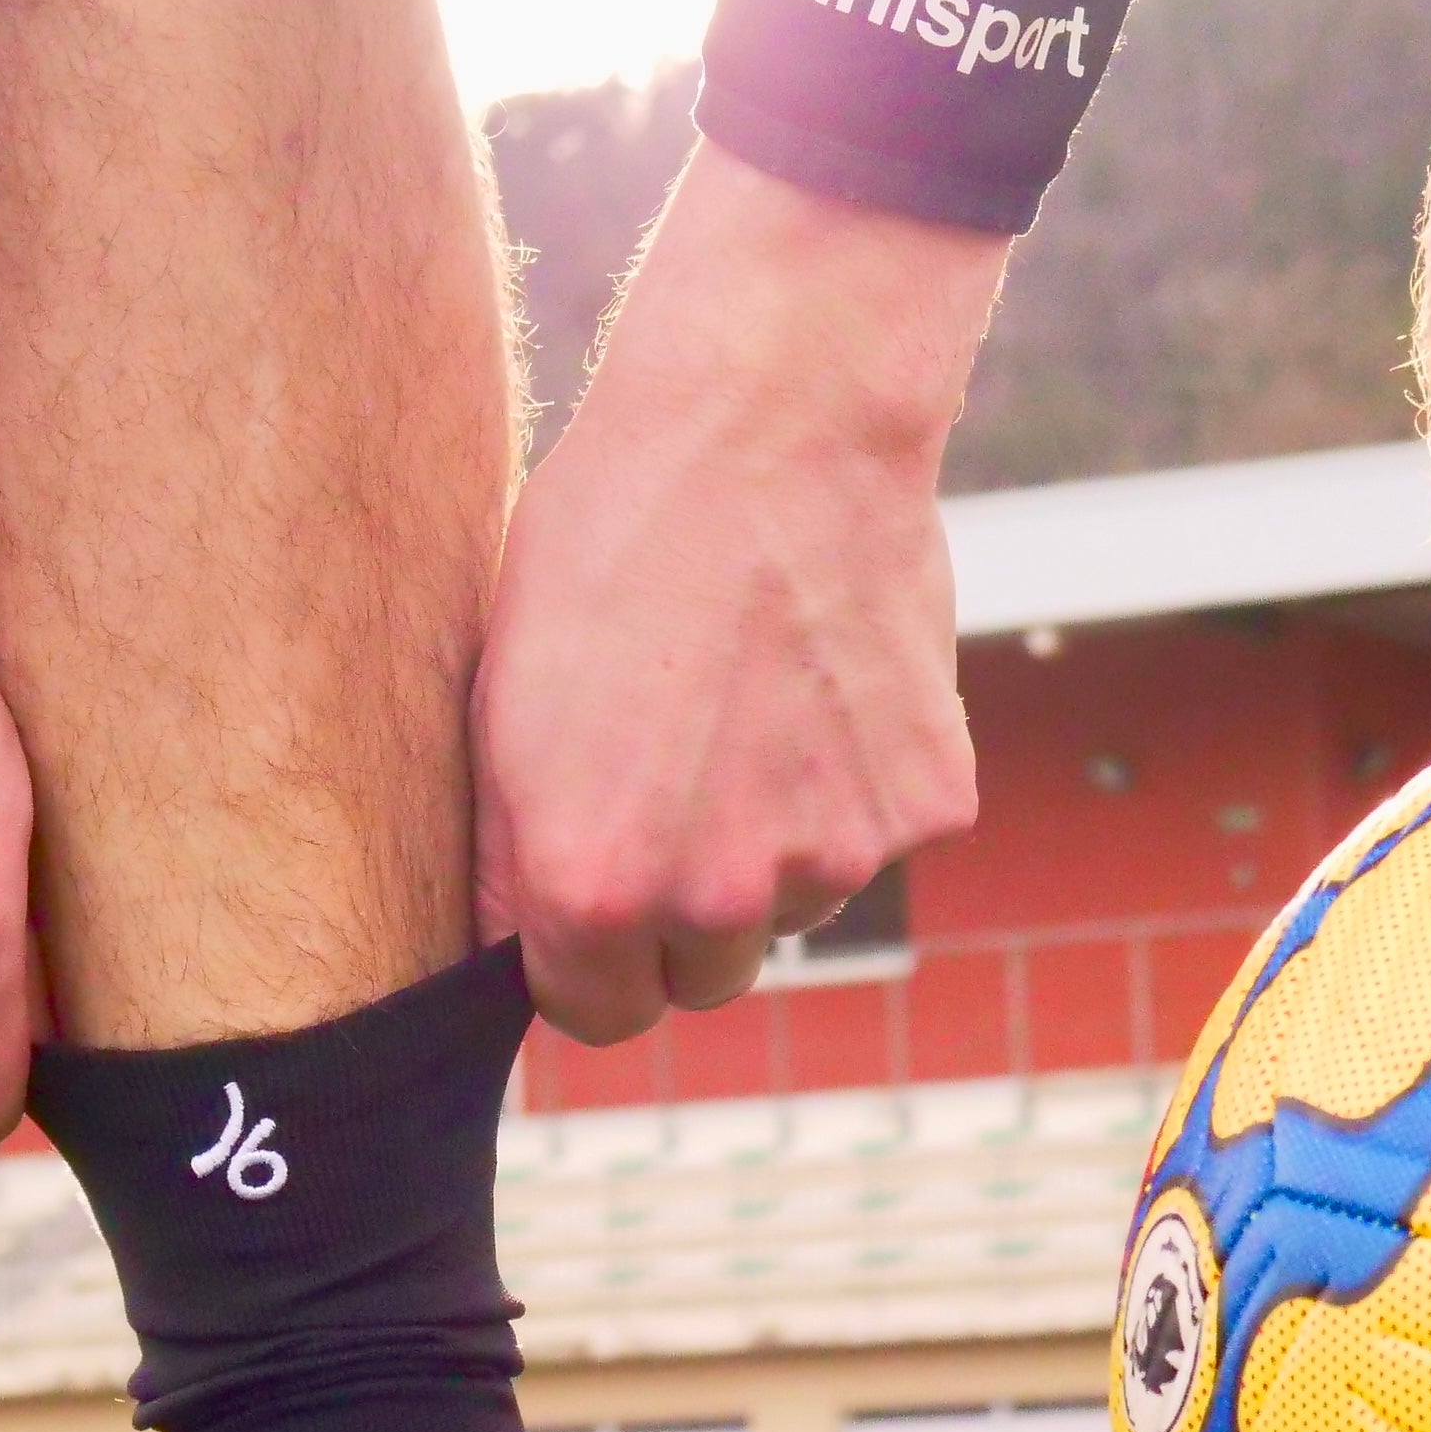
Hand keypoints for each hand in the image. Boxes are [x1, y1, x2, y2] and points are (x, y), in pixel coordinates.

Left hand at [479, 146, 1007, 1042]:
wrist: (773, 419)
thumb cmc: (610, 538)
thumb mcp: (502, 696)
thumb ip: (510, 848)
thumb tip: (508, 948)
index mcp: (594, 885)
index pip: (596, 1012)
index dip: (587, 953)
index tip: (593, 892)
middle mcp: (720, 898)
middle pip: (703, 975)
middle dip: (685, 910)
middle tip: (677, 779)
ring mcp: (835, 855)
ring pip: (796, 901)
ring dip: (775, 839)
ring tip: (749, 698)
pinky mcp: (928, 803)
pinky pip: (881, 830)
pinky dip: (859, 778)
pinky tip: (824, 676)